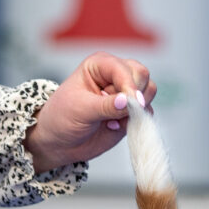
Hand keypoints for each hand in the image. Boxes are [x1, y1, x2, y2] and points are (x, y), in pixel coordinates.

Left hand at [23, 51, 156, 172]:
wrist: (59, 143)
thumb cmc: (62, 119)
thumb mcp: (80, 110)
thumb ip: (106, 106)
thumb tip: (129, 101)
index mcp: (100, 65)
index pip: (124, 68)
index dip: (129, 86)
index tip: (132, 104)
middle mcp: (115, 74)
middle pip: (142, 75)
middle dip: (134, 96)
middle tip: (115, 112)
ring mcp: (124, 92)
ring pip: (149, 91)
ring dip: (136, 109)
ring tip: (111, 119)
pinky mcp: (131, 110)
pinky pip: (147, 111)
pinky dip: (137, 121)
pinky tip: (114, 126)